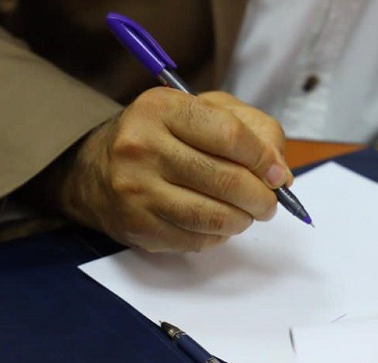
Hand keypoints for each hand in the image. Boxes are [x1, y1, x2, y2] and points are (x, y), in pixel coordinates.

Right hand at [47, 89, 291, 251]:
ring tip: (246, 213)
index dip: (264, 160)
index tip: (277, 175)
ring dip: (243, 220)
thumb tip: (280, 174)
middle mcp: (142, 147)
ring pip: (216, 217)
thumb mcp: (204, 111)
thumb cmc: (164, 136)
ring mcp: (137, 191)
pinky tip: (215, 223)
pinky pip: (198, 240)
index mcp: (162, 108)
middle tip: (269, 203)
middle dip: (262, 198)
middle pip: (228, 180)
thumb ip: (252, 129)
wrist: (97, 170)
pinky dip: (218, 235)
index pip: (231, 136)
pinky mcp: (138, 227)